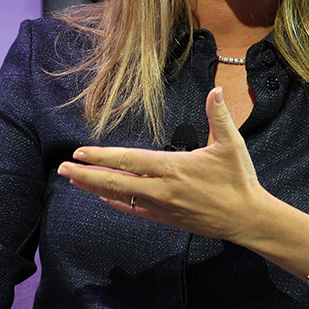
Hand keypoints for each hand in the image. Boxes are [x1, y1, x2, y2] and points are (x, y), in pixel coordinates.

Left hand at [57, 87, 274, 243]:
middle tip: (62, 169)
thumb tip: (215, 89)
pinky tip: (103, 197)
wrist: (247, 219)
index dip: (101, 156)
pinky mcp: (166, 219)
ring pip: (120, 196)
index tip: (79, 153)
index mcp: (172, 168)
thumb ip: (219, 115)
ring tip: (74, 180)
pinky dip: (115, 202)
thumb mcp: (231, 144)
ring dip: (95, 188)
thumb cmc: (239, 180)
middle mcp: (161, 189)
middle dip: (85, 175)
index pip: (128, 161)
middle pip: (114, 182)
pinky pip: (133, 210)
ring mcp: (161, 207)